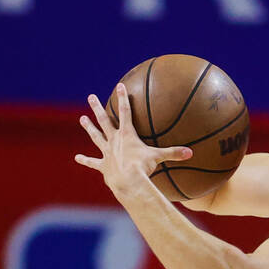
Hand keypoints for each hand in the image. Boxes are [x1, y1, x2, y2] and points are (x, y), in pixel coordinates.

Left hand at [75, 84, 191, 197]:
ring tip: (82, 119)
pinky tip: (77, 158)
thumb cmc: (143, 168)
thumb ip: (174, 153)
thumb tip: (191, 152)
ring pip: (96, 136)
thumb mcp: (159, 158)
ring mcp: (106, 152)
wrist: (128, 182)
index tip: (119, 86)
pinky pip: (93, 162)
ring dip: (89, 127)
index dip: (123, 98)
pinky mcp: (103, 166)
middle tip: (91, 96)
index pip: (125, 112)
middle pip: (104, 120)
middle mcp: (114, 140)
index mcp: (127, 135)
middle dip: (97, 107)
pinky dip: (85, 160)